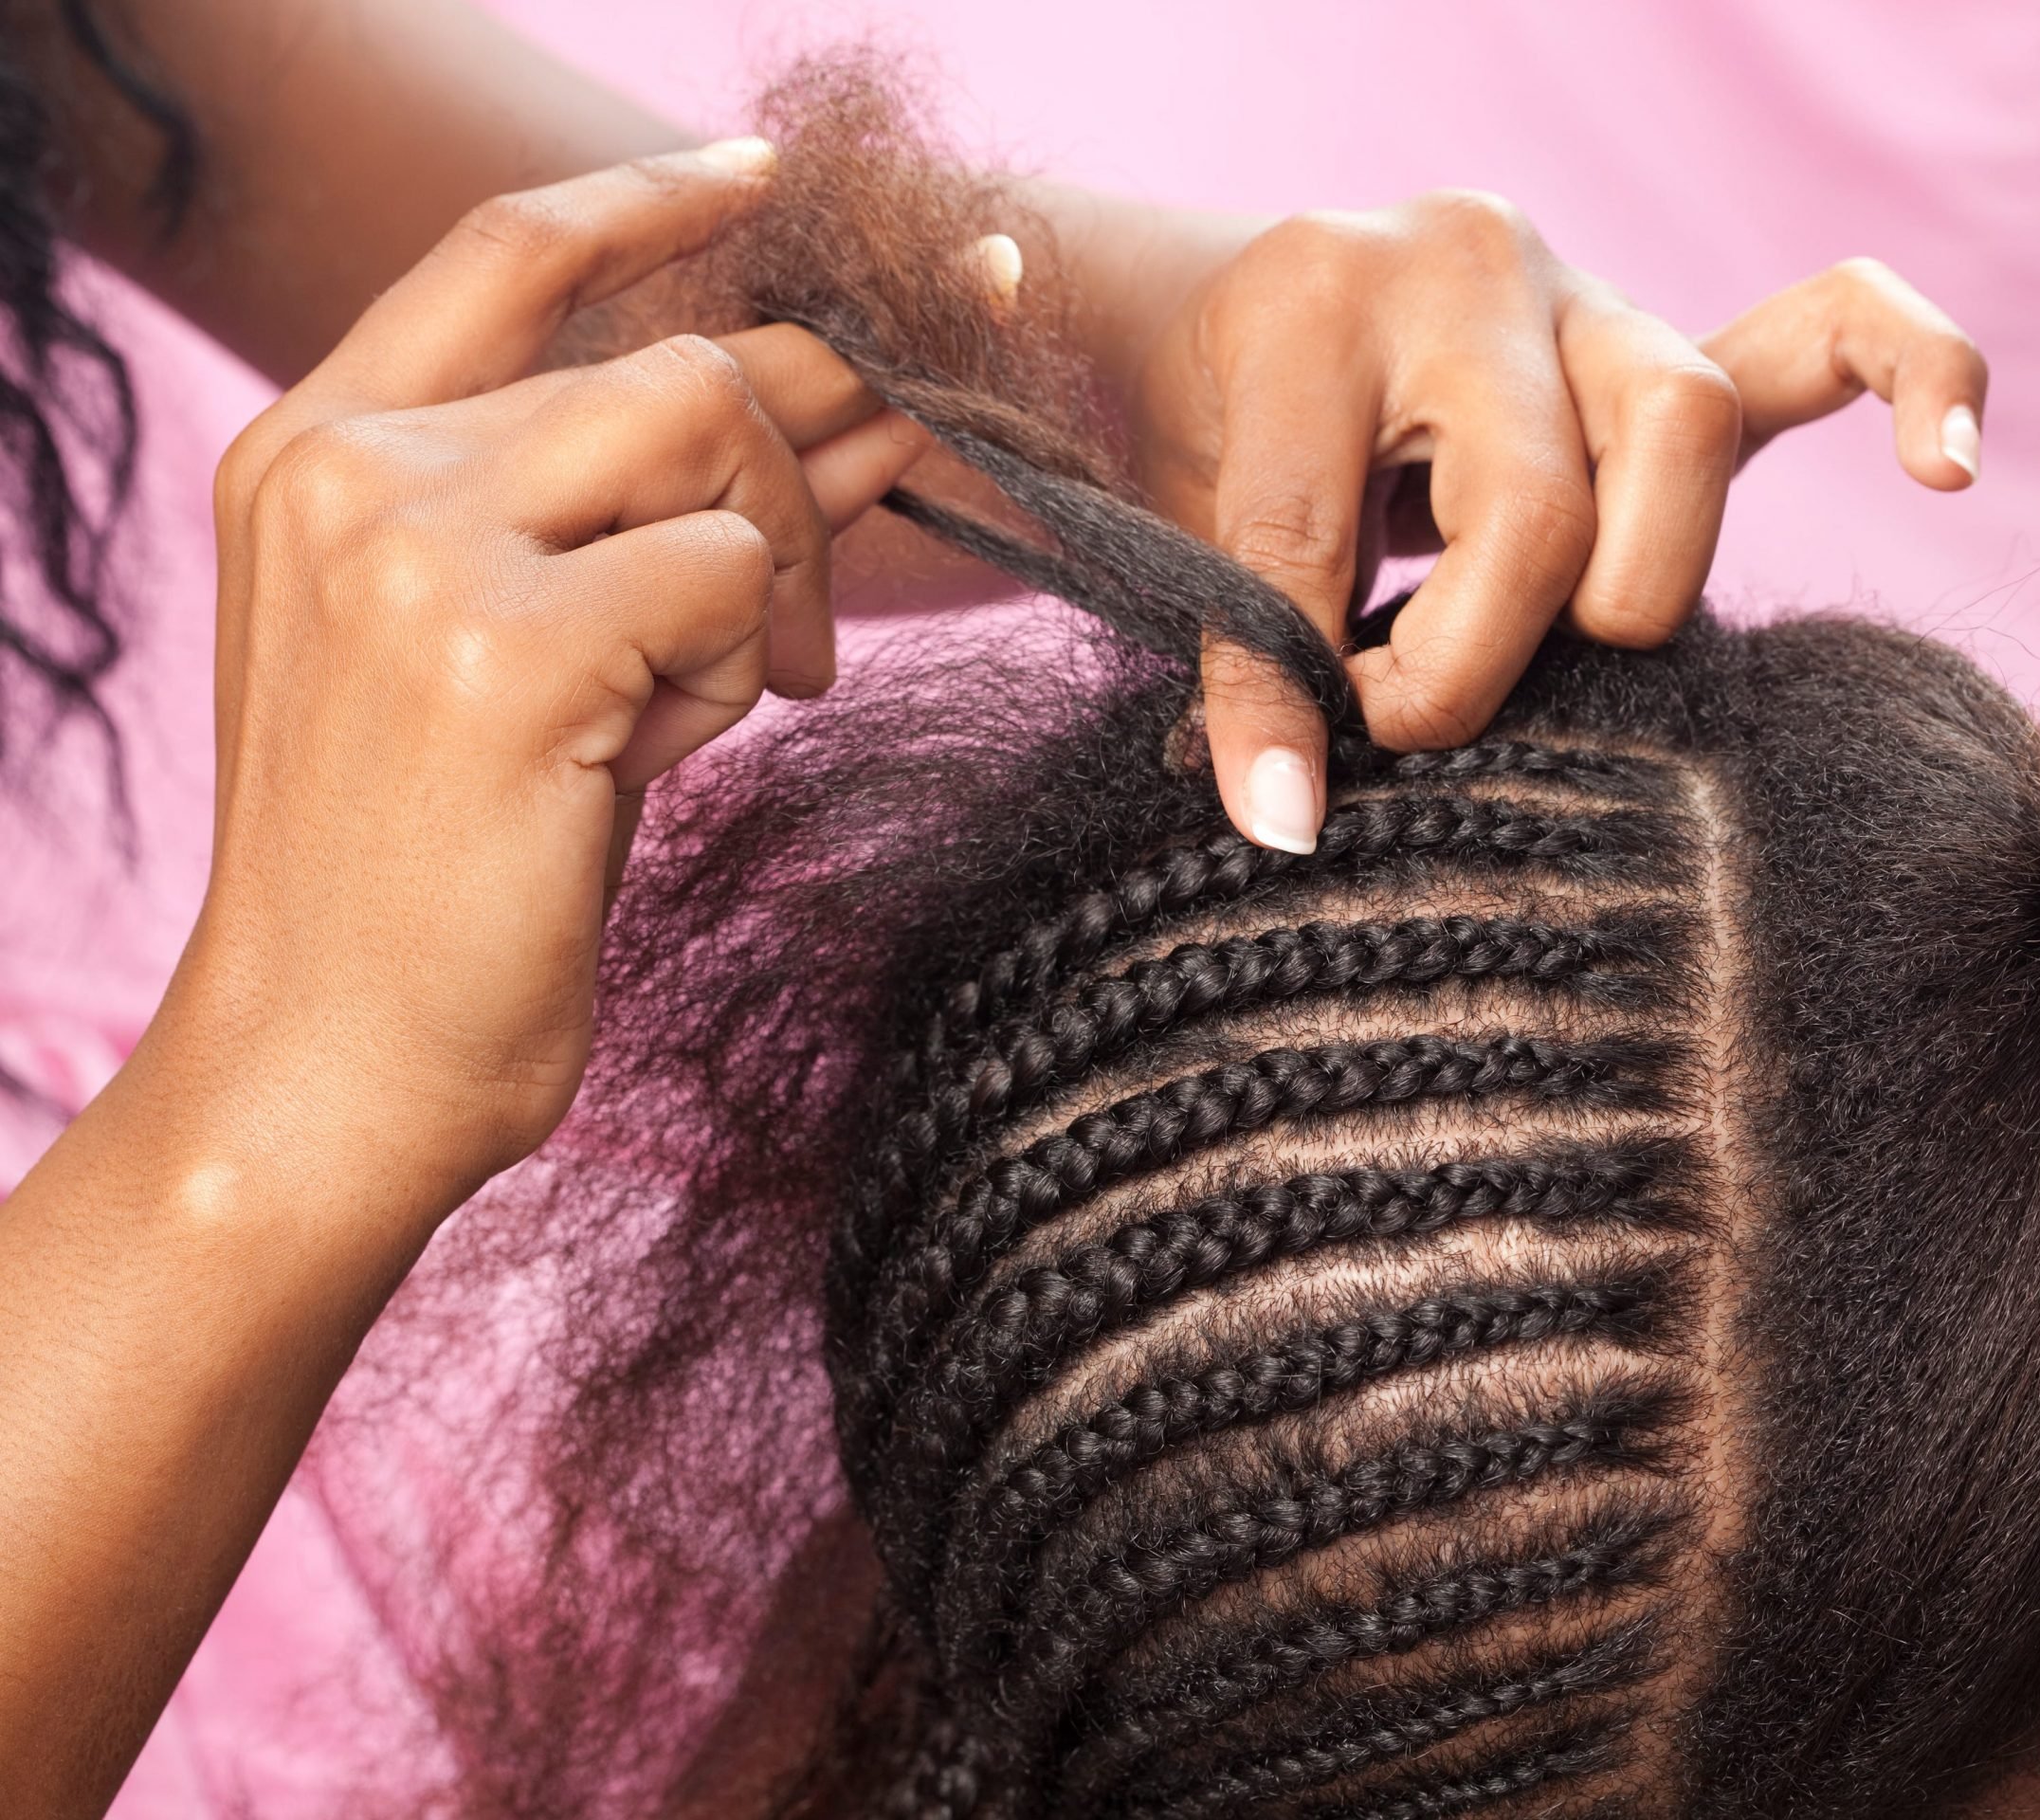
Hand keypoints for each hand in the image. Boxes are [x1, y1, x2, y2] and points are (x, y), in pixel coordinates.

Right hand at [175, 142, 926, 1219]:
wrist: (330, 1065)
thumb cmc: (433, 873)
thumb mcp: (506, 649)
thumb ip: (625, 515)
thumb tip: (831, 406)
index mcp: (322, 450)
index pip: (507, 249)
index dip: (654, 199)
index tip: (775, 182)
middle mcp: (351, 467)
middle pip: (672, 361)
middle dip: (809, 452)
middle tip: (863, 544)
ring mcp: (414, 545)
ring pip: (712, 435)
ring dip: (777, 567)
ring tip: (734, 690)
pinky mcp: (502, 646)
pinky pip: (726, 574)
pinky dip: (744, 659)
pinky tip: (677, 745)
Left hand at [1088, 193, 1985, 851]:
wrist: (1246, 325)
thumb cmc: (1216, 435)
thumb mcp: (1186, 530)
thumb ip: (1243, 651)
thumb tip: (1290, 823)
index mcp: (1321, 303)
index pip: (1325, 526)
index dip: (1303, 684)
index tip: (1286, 798)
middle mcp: (1476, 274)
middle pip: (1542, 504)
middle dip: (1482, 654)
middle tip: (1410, 712)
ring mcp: (1595, 303)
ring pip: (1684, 438)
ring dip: (1631, 594)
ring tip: (1562, 651)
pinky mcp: (1675, 350)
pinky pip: (1829, 330)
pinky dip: (1913, 379)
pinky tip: (1945, 467)